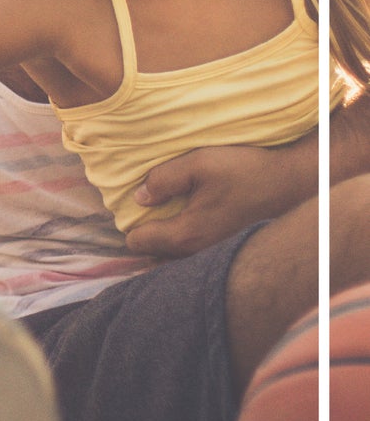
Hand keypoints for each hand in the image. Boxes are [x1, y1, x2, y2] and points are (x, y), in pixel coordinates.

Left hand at [124, 143, 310, 257]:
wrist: (290, 183)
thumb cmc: (244, 172)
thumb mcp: (198, 163)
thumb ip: (163, 179)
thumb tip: (139, 197)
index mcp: (185, 234)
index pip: (137, 242)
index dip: (130, 220)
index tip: (137, 203)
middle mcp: (196, 253)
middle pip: (151, 254)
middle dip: (145, 232)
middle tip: (149, 207)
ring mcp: (212, 256)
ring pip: (171, 257)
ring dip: (162, 239)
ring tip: (166, 213)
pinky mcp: (223, 251)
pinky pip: (189, 255)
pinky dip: (180, 242)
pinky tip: (188, 218)